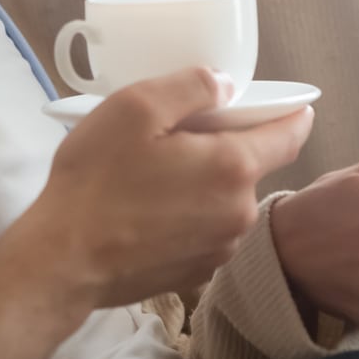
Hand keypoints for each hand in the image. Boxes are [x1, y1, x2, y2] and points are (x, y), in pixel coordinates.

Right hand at [18, 68, 312, 311]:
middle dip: (228, 146)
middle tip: (181, 134)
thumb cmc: (97, 180)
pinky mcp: (195, 273)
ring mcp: (219, 249)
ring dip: (206, 182)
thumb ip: (191, 86)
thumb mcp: (136, 107)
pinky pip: (206, 230)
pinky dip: (190, 214)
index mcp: (233, 168)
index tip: (294, 104)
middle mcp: (239, 213)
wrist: (63, 262)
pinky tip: (151, 211)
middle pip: (250, 166)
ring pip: (226, 200)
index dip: (292, 114)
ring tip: (158, 175)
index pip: (289, 136)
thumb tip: (226, 85)